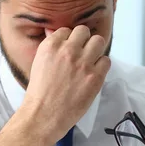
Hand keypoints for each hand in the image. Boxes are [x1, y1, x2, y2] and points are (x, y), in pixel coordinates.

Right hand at [22, 25, 110, 139]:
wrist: (44, 115)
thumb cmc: (39, 93)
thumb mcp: (39, 63)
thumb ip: (49, 46)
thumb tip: (53, 32)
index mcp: (50, 46)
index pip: (66, 30)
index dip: (69, 39)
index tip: (69, 49)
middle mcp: (68, 51)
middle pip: (84, 31)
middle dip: (83, 40)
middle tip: (82, 52)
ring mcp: (83, 63)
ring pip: (98, 41)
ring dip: (95, 49)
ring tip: (90, 60)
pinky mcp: (95, 77)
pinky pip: (106, 60)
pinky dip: (102, 65)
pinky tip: (94, 73)